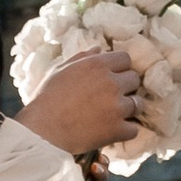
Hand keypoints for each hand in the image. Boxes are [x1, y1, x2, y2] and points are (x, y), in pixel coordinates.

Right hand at [15, 44, 140, 159]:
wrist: (41, 131)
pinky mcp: (117, 129)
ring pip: (138, 104)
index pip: (125, 59)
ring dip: (128, 109)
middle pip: (134, 80)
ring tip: (112, 115)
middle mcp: (111, 83)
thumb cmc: (46, 99)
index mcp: (97, 65)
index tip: (112, 78)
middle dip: (126, 87)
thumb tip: (98, 50)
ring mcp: (117, 107)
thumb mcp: (60, 71)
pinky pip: (134, 129)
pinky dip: (125, 131)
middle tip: (111, 98)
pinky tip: (112, 131)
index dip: (119, 68)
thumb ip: (82, 58)